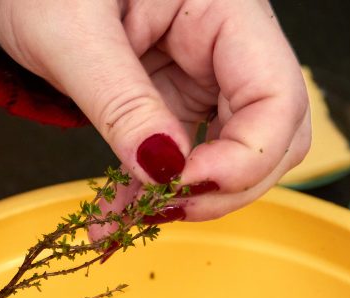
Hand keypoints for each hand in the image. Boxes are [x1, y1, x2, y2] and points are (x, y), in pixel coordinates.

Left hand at [0, 0, 309, 228]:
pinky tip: (116, 218)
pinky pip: (183, 160)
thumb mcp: (73, 36)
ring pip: (232, 156)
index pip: (276, 94)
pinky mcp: (174, 101)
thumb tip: (163, 170)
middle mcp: (228, 41)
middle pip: (272, 133)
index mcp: (224, 6)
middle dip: (226, 185)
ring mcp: (204, 74)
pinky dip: (153, 193)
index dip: (245, 156)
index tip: (184, 185)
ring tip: (126, 223)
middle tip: (164, 211)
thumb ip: (122, 103)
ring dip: (188, 200)